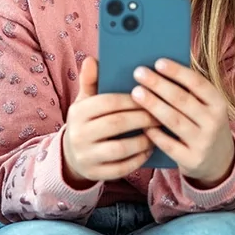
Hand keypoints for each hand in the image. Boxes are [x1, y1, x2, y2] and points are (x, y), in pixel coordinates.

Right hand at [62, 57, 156, 187]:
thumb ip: (91, 81)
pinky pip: (121, 169)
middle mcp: (79, 135)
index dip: (132, 99)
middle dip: (142, 118)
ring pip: (119, 149)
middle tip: (162, 113)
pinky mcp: (96, 174)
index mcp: (78, 112)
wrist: (72, 155)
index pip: (108, 102)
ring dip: (142, 140)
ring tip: (157, 132)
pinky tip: (150, 149)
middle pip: (116, 124)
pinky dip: (138, 159)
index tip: (152, 95)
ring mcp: (86, 157)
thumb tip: (92, 59)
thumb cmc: (87, 121)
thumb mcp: (85, 101)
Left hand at [131, 59, 234, 187]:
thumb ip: (188, 92)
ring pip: (174, 120)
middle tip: (138, 73)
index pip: (198, 83)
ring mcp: (203, 142)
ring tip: (136, 93)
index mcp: (218, 103)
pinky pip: (168, 144)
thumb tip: (158, 70)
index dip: (177, 72)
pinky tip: (141, 124)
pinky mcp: (192, 159)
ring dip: (153, 105)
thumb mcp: (206, 107)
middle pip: (182, 100)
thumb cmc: (203, 124)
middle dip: (158, 85)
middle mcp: (214, 122)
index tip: (158, 62)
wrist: (218, 160)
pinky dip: (154, 133)